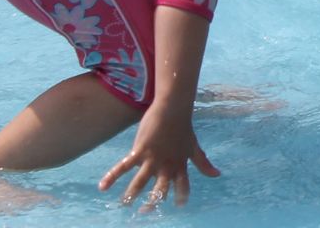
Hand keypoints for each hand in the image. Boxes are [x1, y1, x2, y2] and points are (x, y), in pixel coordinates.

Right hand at [97, 105, 219, 209]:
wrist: (173, 108)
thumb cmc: (183, 128)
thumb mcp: (194, 148)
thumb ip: (203, 163)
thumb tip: (217, 175)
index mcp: (180, 165)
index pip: (182, 186)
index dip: (181, 196)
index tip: (179, 205)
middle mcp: (167, 165)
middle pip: (160, 189)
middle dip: (153, 202)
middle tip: (145, 211)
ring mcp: (153, 158)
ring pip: (141, 181)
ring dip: (131, 194)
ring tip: (124, 204)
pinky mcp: (140, 150)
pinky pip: (123, 166)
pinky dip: (112, 176)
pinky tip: (102, 186)